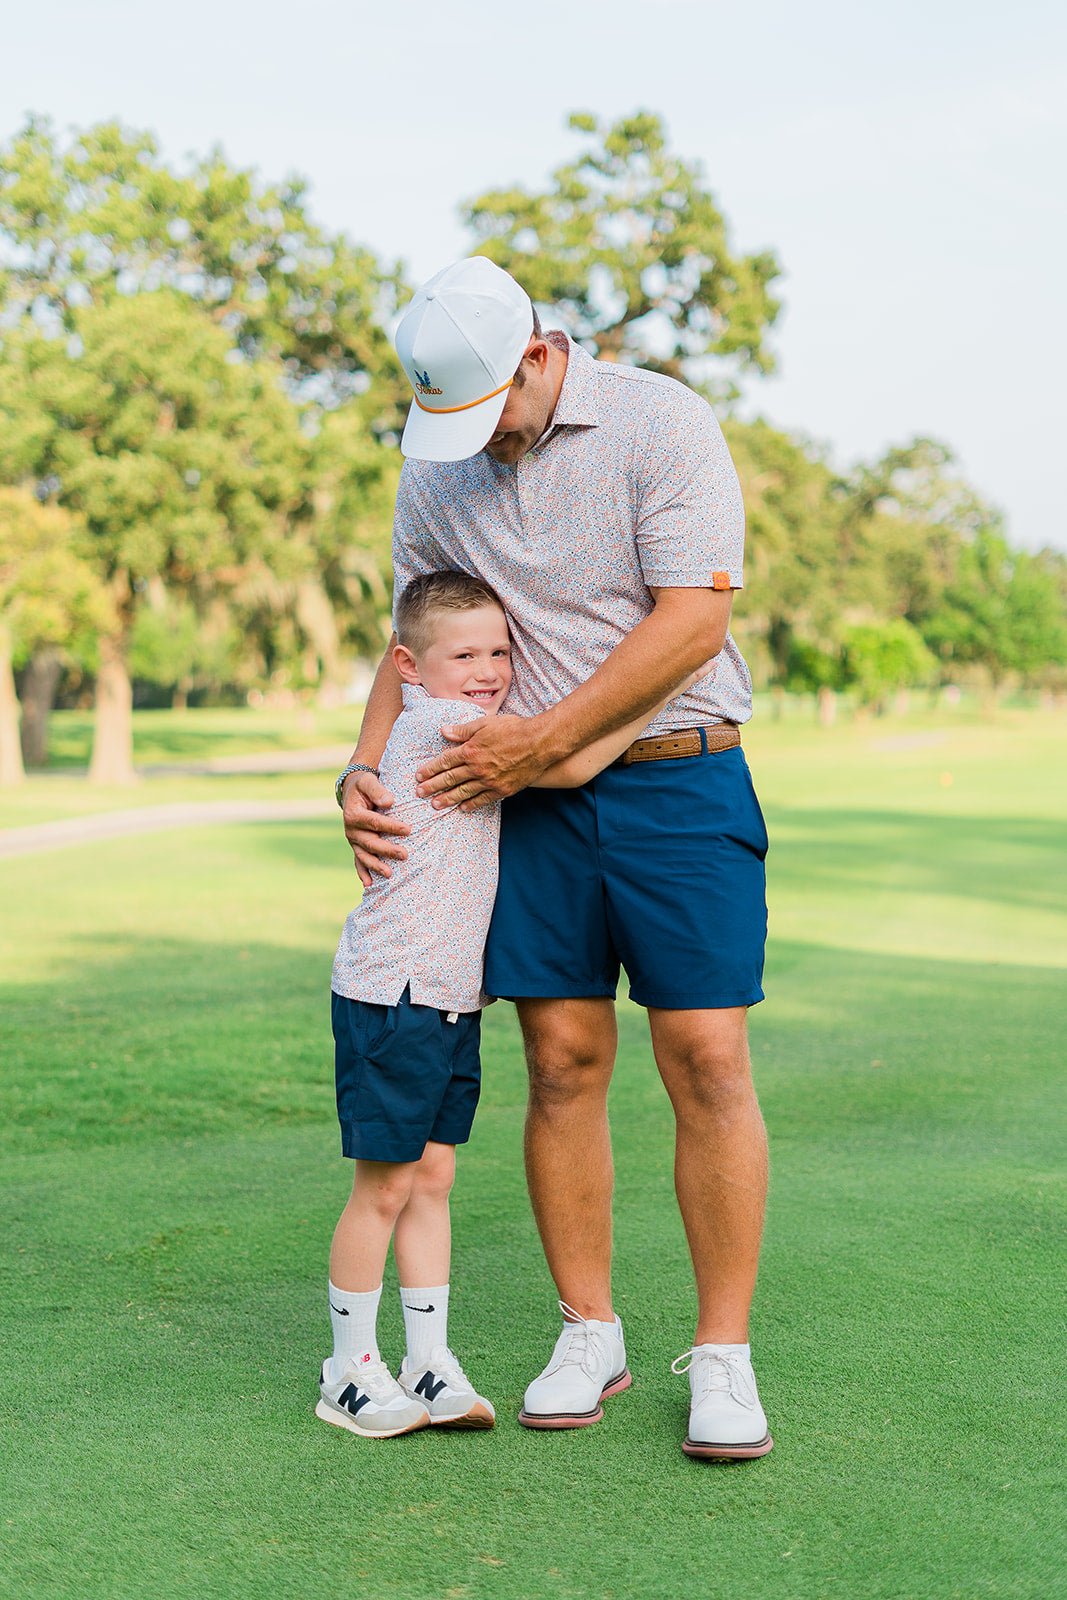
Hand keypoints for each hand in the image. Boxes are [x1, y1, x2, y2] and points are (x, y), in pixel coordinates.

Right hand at [342, 769, 410, 886]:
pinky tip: (369, 884)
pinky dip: (363, 873)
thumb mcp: (368, 782)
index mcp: (353, 814)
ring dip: (376, 866)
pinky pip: (358, 861)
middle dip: (387, 850)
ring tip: (389, 874)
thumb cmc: (364, 785)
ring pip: (364, 856)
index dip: (391, 826)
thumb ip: (378, 790)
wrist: (352, 791)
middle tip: (405, 855)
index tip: (409, 830)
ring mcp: (353, 840)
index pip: (374, 822)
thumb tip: (390, 802)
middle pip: (370, 843)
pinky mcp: (356, 846)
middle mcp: (351, 830)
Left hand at [415, 714, 552, 809]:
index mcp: (471, 750)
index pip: (445, 761)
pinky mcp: (502, 789)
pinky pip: (483, 799)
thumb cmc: (514, 729)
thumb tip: (444, 731)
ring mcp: (490, 780)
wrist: (540, 743)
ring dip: (447, 798)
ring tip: (435, 805)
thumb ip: (463, 730)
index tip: (419, 775)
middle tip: (419, 793)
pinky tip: (462, 808)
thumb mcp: (485, 724)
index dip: (430, 769)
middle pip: (450, 778)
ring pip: (463, 791)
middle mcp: (477, 767)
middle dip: (432, 786)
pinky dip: (472, 804)